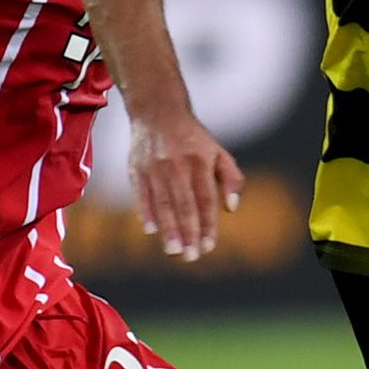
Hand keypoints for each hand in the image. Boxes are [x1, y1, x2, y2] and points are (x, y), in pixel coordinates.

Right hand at [128, 112, 244, 262]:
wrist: (158, 111)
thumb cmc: (193, 138)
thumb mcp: (218, 152)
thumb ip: (231, 178)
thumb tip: (231, 208)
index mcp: (201, 161)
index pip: (206, 199)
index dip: (207, 224)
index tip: (209, 247)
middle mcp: (178, 164)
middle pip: (184, 204)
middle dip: (188, 232)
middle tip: (191, 257)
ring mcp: (156, 167)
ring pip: (163, 203)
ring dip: (168, 229)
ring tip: (174, 251)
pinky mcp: (137, 169)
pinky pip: (142, 195)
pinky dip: (146, 213)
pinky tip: (150, 231)